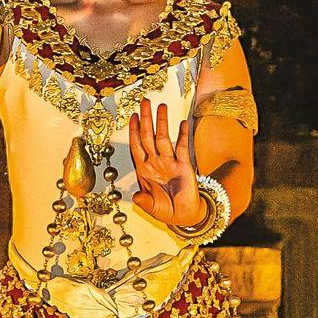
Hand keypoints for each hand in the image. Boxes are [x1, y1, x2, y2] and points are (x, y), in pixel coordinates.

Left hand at [127, 100, 200, 230]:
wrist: (185, 216)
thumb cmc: (167, 211)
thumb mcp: (152, 208)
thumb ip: (144, 202)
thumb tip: (136, 197)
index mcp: (144, 170)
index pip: (136, 146)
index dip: (133, 131)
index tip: (131, 116)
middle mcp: (156, 163)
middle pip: (148, 136)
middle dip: (145, 119)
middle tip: (144, 102)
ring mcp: (170, 162)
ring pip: (164, 138)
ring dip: (162, 122)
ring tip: (161, 106)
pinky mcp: (184, 166)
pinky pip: (183, 147)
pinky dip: (183, 135)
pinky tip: (182, 123)